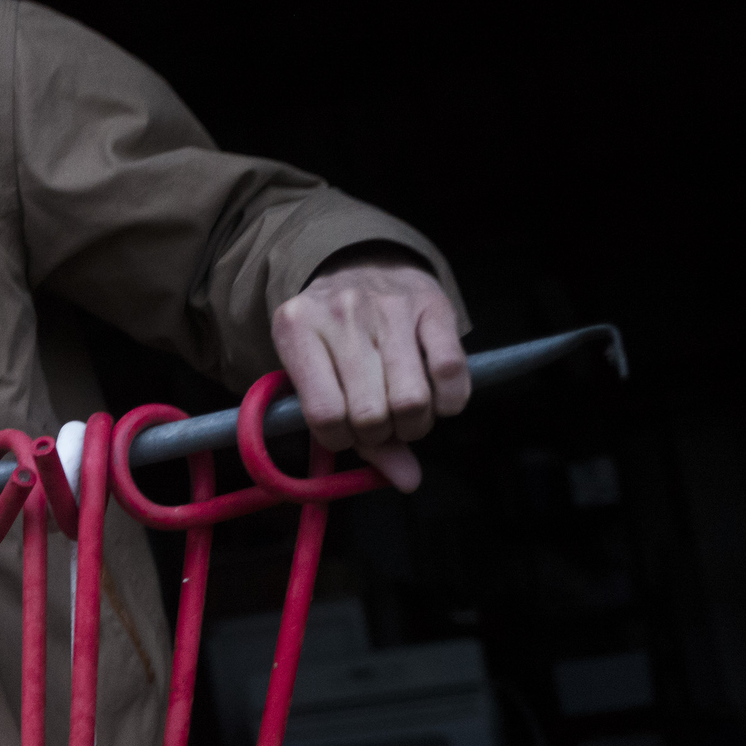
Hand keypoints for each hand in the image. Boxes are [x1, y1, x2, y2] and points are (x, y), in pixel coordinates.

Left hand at [270, 251, 469, 492]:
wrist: (361, 264)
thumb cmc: (331, 337)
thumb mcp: (316, 374)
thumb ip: (349, 434)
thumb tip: (408, 481)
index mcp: (296, 329)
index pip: (324, 415)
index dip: (340, 439)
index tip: (344, 433)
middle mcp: (340, 313)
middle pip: (370, 414)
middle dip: (379, 435)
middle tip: (379, 424)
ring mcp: (388, 306)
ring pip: (411, 399)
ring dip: (414, 425)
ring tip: (405, 416)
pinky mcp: (432, 303)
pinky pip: (449, 369)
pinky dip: (449, 401)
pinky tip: (438, 401)